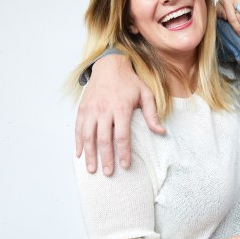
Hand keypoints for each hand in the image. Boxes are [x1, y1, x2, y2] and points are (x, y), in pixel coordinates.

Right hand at [74, 54, 163, 175]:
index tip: (125, 165)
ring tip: (92, 169)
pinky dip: (78, 142)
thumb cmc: (130, 82)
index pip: (122, 135)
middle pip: (103, 139)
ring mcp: (91, 109)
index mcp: (121, 108)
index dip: (123, 152)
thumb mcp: (146, 94)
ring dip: (89, 154)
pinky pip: (78, 128)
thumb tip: (161, 131)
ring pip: (88, 136)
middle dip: (106, 158)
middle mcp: (104, 110)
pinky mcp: (82, 108)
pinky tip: (79, 154)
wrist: (109, 65)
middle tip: (108, 173)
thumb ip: (152, 114)